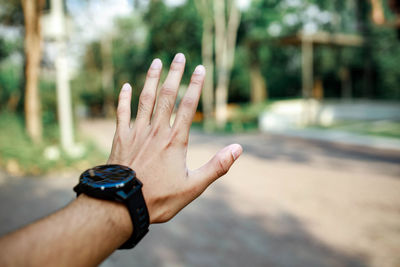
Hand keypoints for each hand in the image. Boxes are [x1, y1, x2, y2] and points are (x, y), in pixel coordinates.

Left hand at [107, 53, 241, 223]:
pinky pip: (121, 113)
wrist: (123, 205)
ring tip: (156, 62)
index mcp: (175, 140)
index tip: (200, 68)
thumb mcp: (194, 186)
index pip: (188, 106)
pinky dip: (123, 98)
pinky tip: (126, 86)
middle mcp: (156, 131)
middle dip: (174, 74)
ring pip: (145, 99)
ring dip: (151, 79)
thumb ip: (217, 166)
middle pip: (167, 96)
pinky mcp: (121, 138)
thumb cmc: (159, 198)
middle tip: (179, 56)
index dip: (195, 85)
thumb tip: (238, 149)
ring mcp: (137, 133)